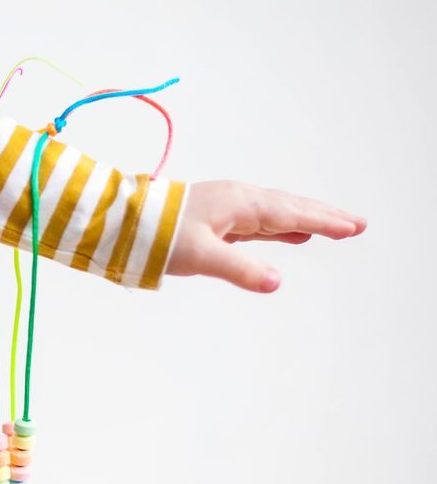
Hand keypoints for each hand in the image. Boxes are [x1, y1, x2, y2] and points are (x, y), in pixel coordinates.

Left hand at [167, 181, 365, 291]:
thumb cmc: (159, 235)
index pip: (290, 213)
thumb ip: (238, 269)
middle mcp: (239, 200)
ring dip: (306, 219)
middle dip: (324, 216)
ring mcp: (229, 207)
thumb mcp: (200, 256)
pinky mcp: (219, 218)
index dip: (322, 221)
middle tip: (358, 224)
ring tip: (334, 226)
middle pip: (290, 207)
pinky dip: (282, 225)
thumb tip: (276, 282)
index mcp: (240, 204)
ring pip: (277, 212)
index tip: (352, 227)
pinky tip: (291, 233)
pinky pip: (260, 220)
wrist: (126, 222)